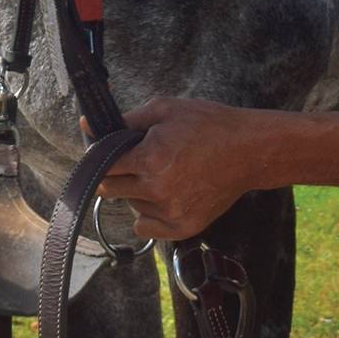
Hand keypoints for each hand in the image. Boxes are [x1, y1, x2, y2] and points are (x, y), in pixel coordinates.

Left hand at [95, 96, 263, 240]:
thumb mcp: (167, 109)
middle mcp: (156, 190)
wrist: (249, 150)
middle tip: (143, 160)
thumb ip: (127, 119)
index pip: (103, 166)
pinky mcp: (183, 228)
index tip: (114, 152)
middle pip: (111, 189)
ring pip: (131, 205)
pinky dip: (150, 213)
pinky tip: (168, 194)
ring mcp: (170, 212)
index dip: (104, 157)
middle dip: (120, 174)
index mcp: (150, 159)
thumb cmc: (209, 124)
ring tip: (166, 173)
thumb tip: (88, 124)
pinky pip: (145, 227)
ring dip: (138, 192)